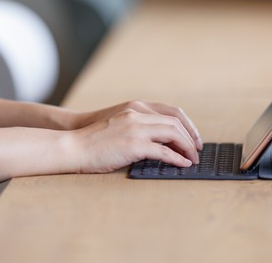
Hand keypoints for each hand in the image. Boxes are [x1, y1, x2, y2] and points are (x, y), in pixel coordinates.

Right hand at [70, 100, 202, 149]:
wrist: (74, 145)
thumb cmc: (95, 139)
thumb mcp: (120, 123)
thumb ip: (138, 125)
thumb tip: (161, 140)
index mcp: (136, 107)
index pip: (172, 112)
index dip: (187, 125)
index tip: (194, 138)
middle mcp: (138, 114)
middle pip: (176, 122)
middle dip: (191, 137)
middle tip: (197, 150)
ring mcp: (136, 128)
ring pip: (173, 134)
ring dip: (187, 147)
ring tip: (192, 158)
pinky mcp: (133, 145)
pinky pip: (163, 151)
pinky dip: (176, 158)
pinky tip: (182, 164)